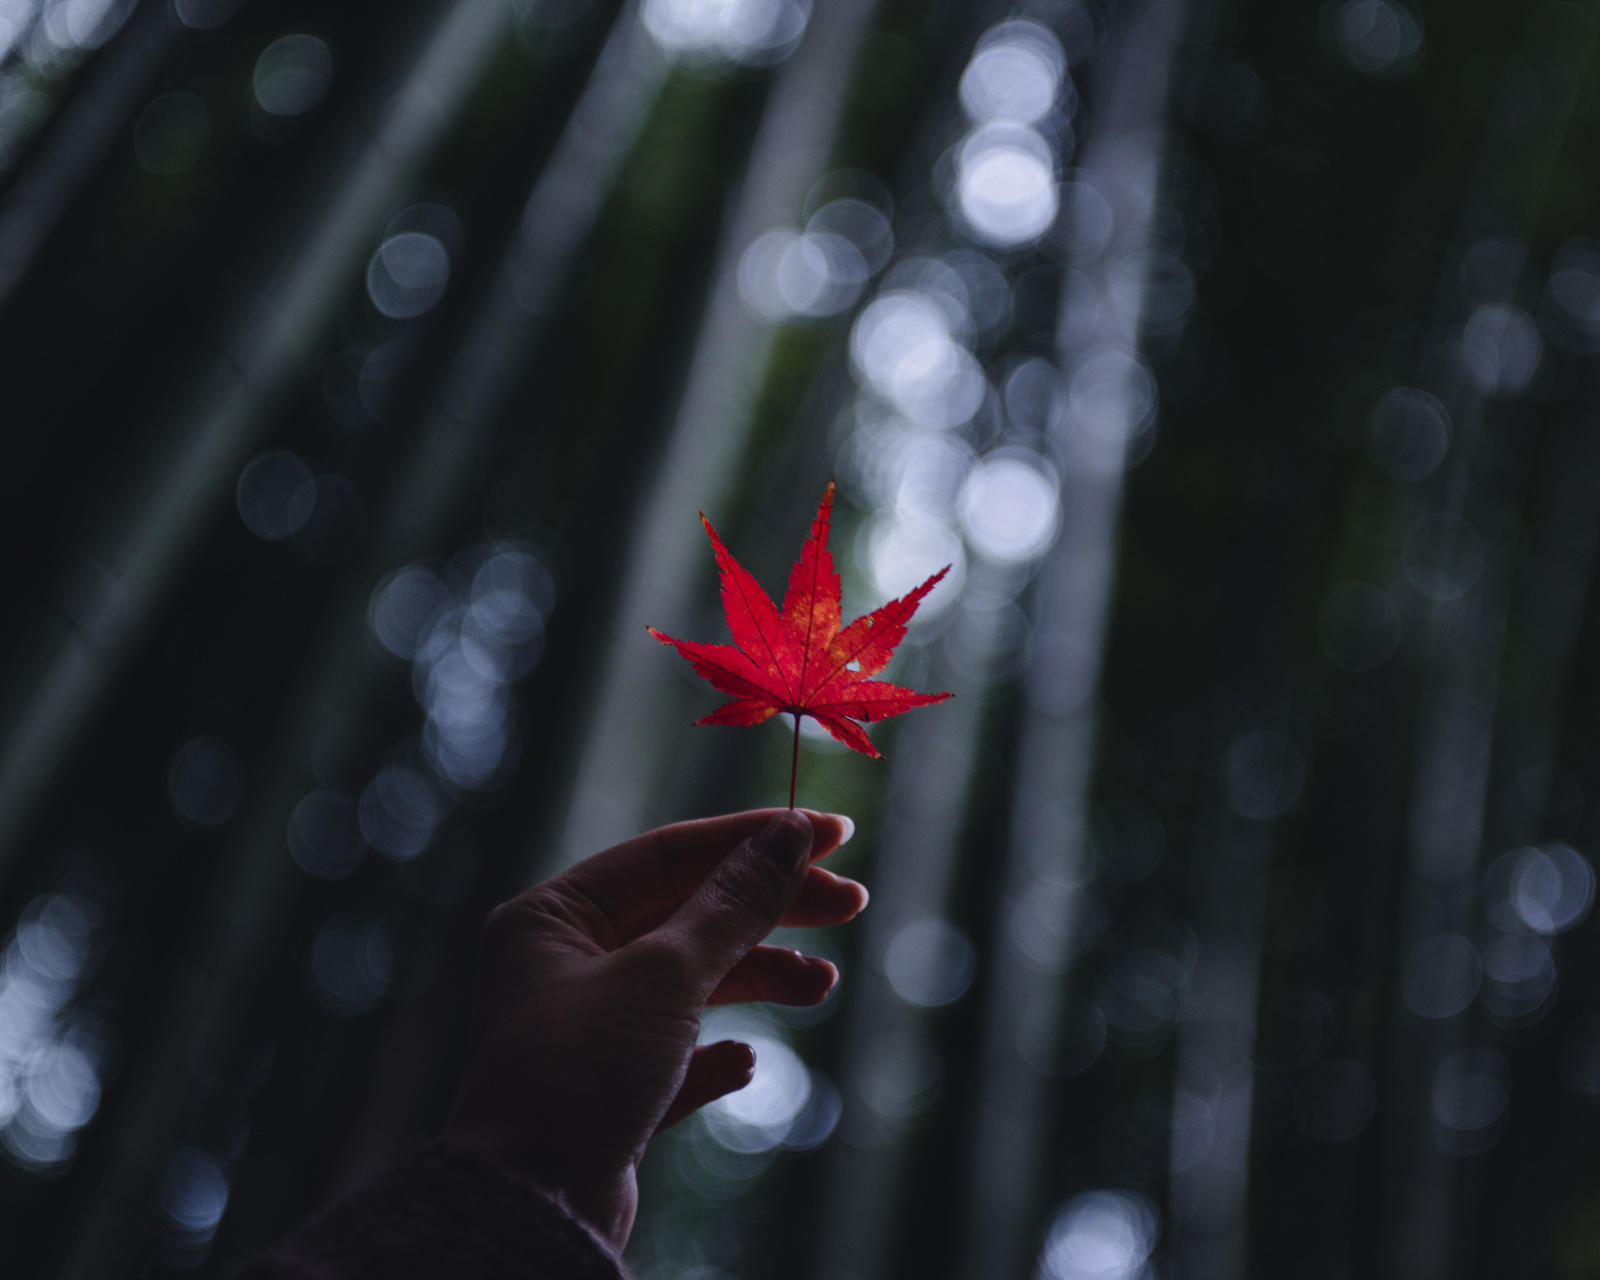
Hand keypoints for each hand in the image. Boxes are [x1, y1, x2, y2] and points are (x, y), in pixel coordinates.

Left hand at [441, 809, 864, 1247]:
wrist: (532, 1210)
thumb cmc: (580, 1073)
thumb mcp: (666, 974)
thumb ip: (733, 903)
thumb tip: (790, 834)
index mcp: (554, 917)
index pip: (670, 855)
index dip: (754, 841)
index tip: (830, 835)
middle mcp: (564, 965)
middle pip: (688, 915)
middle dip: (771, 910)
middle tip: (850, 906)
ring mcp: (588, 1032)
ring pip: (692, 984)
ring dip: (760, 979)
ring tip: (820, 986)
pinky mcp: (610, 1095)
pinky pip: (677, 1056)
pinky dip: (716, 1053)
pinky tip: (744, 1063)